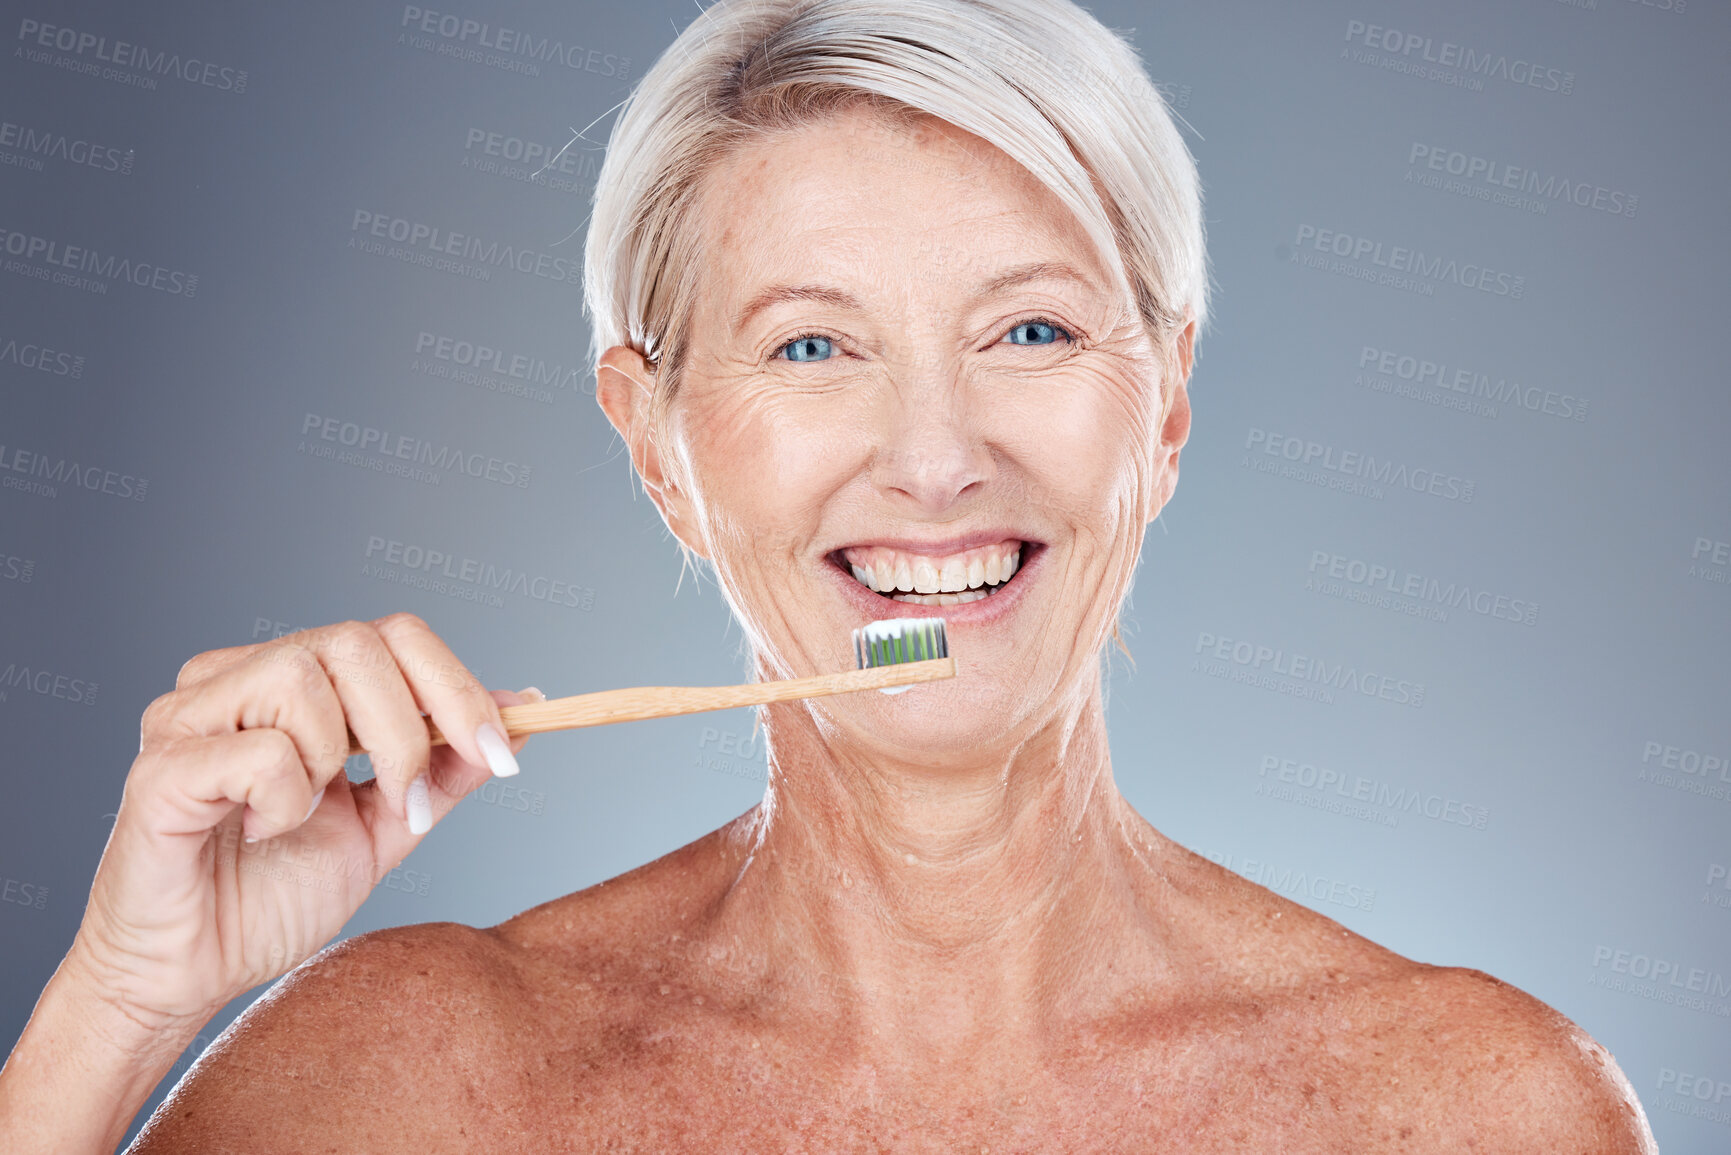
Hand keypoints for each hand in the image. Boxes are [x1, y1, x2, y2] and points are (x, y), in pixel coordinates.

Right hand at [69, 613, 534, 1027]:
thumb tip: (523, 708)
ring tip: (305, 816)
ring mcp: (188, 716)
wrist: (190, 976)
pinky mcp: (160, 769)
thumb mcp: (386, 827)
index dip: (459, 688)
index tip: (501, 754)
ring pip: (302, 677)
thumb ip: (447, 768)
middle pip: (357, 640)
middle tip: (406, 802)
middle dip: (409, 730)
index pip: (394, 635)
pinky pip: (259, 750)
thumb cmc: (272, 897)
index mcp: (292, 682)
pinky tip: (257, 833)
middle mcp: (235, 679)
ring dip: (334, 761)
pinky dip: (283, 800)